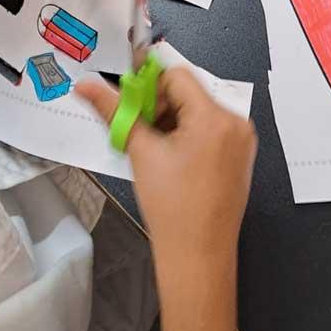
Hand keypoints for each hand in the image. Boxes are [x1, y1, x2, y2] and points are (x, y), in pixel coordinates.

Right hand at [76, 67, 256, 258]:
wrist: (198, 255)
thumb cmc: (174, 210)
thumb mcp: (141, 152)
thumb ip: (115, 111)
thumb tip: (90, 86)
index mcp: (215, 118)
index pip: (177, 76)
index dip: (147, 82)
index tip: (126, 93)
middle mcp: (235, 124)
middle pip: (189, 93)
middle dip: (158, 104)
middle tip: (134, 124)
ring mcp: (241, 141)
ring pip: (198, 112)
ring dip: (170, 120)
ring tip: (150, 146)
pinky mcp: (239, 156)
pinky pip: (210, 130)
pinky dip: (186, 134)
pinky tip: (167, 156)